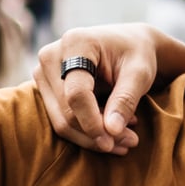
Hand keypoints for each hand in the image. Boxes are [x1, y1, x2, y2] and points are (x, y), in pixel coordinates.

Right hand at [32, 25, 160, 154]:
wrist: (129, 44)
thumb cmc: (137, 54)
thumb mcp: (140, 73)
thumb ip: (125, 100)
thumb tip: (112, 132)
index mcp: (75, 43)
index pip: (76, 93)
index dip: (92, 122)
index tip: (113, 141)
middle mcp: (51, 56)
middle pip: (66, 110)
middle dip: (96, 134)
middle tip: (130, 142)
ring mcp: (43, 72)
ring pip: (60, 121)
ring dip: (91, 138)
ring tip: (125, 139)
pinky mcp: (46, 88)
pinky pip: (60, 120)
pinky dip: (86, 132)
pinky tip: (112, 132)